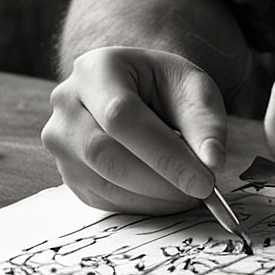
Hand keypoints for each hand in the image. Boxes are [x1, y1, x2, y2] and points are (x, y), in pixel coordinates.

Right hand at [42, 46, 227, 213]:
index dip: (163, 154)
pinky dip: (140, 205)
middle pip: (104, 152)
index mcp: (97, 69)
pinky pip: (101, 198)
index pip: (122, 117)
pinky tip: (166, 196)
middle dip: (159, 180)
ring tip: (189, 193)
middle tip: (201, 191)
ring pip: (101, 180)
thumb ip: (205, 122)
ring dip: (153, 197)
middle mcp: (66, 103)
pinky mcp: (67, 172)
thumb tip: (213, 162)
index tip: (204, 180)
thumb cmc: (164, 86)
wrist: (135, 90)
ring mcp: (61, 140)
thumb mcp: (193, 88)